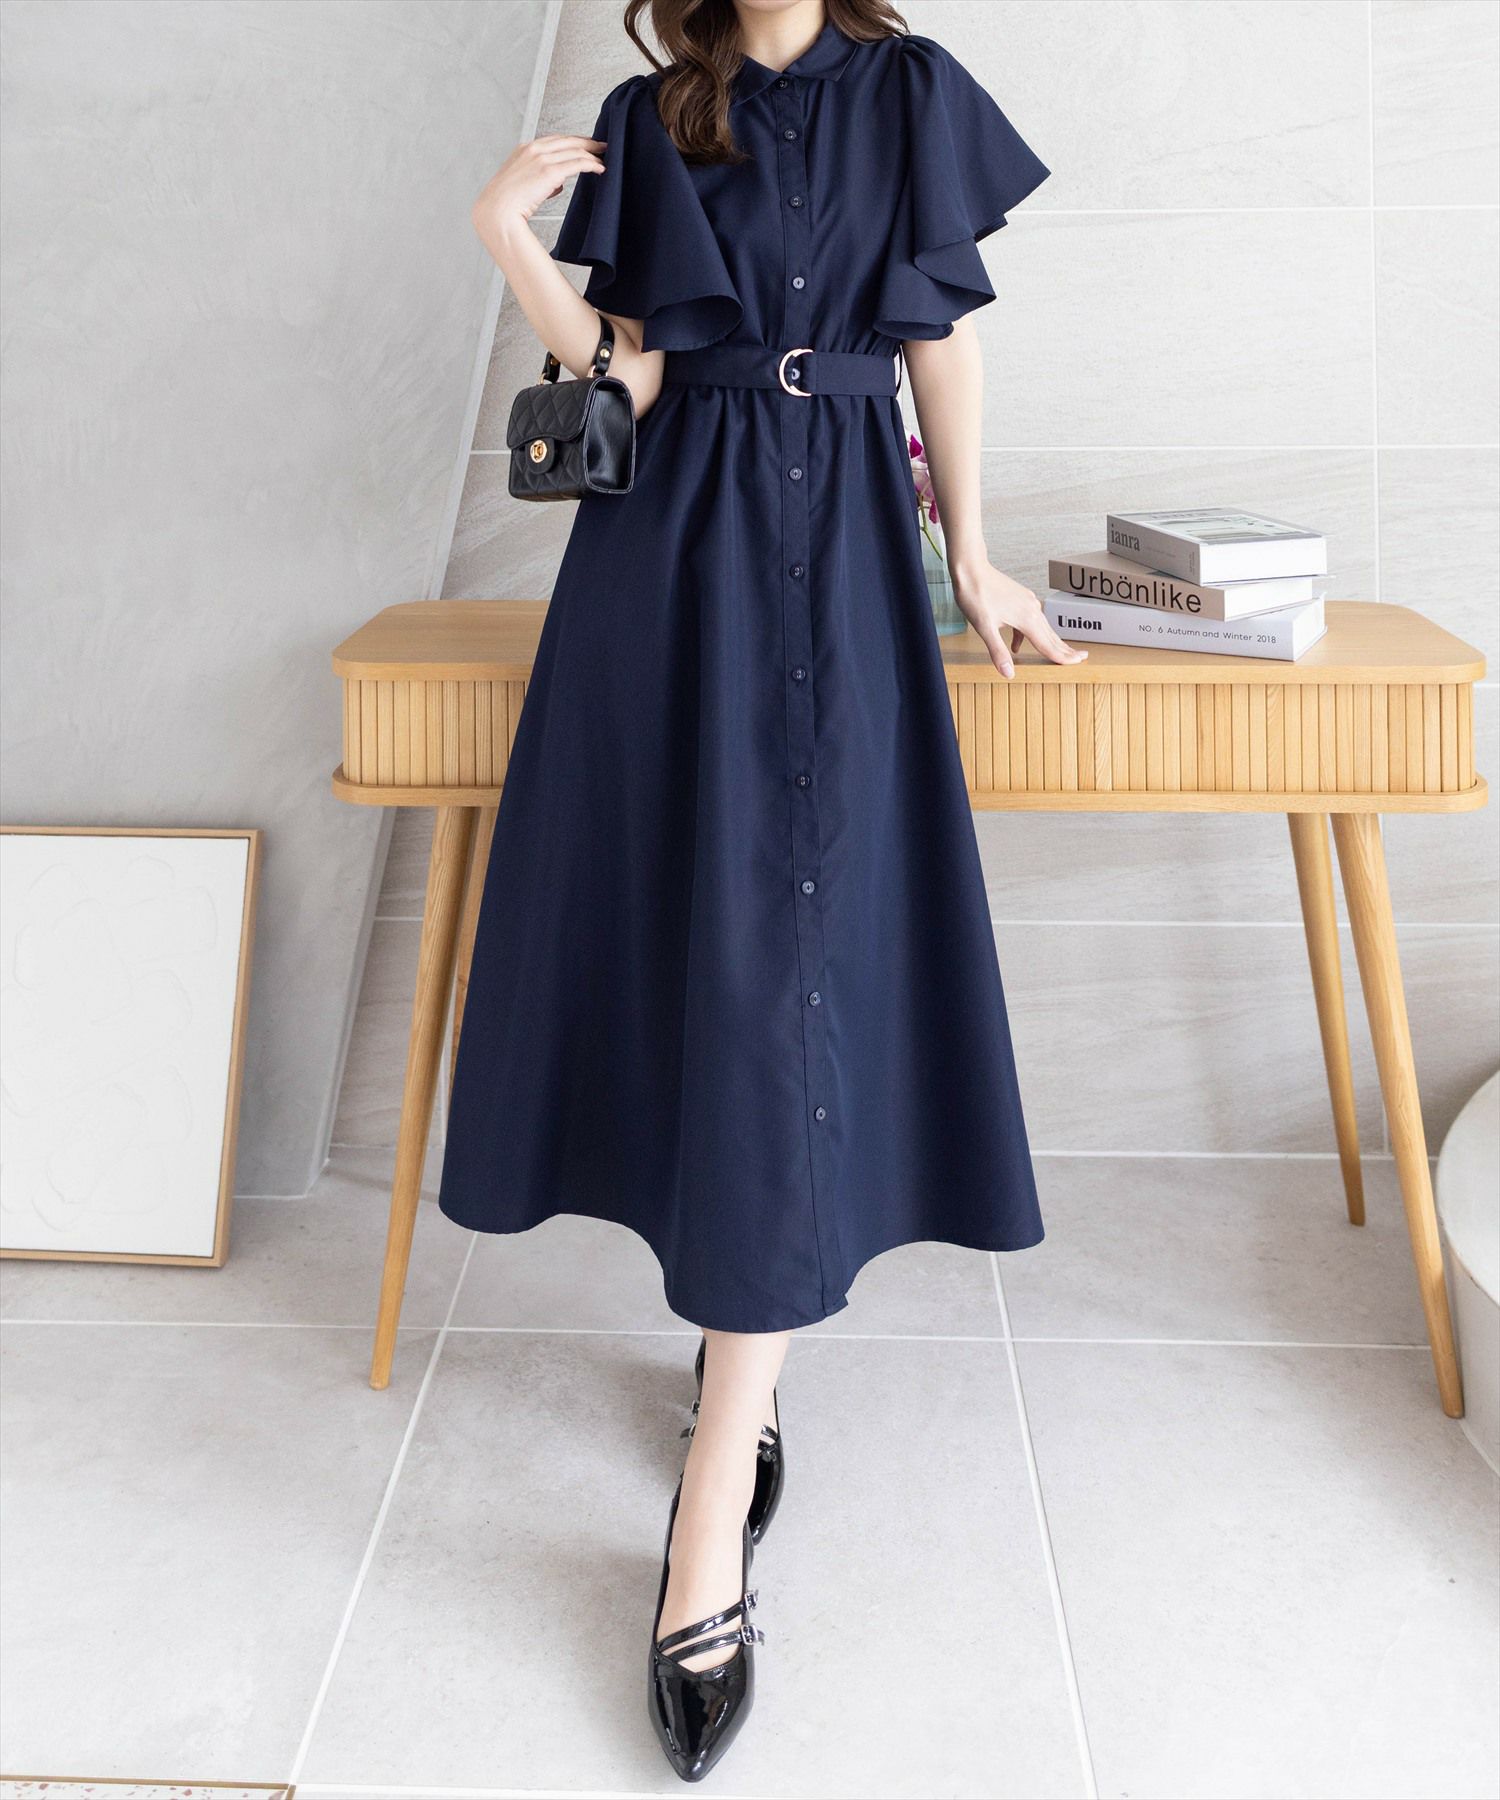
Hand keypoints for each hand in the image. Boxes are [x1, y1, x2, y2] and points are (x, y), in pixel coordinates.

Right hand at [471, 134, 605, 240]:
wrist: (497, 211)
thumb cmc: (506, 203)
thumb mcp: (522, 184)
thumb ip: (541, 179)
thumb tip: (558, 184)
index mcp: (524, 149)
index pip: (555, 139)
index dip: (573, 141)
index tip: (585, 144)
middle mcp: (533, 149)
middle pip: (568, 140)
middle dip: (587, 142)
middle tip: (602, 145)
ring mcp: (541, 158)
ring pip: (575, 150)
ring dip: (592, 154)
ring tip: (604, 158)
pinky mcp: (549, 171)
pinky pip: (577, 163)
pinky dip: (591, 164)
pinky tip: (600, 169)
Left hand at [949, 556, 1087, 679]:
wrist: (971, 569)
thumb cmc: (975, 596)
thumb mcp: (984, 628)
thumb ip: (998, 651)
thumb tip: (1009, 674)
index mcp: (1027, 619)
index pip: (1048, 645)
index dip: (1062, 657)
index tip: (1078, 663)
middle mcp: (1032, 610)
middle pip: (1052, 635)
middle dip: (1066, 649)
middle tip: (1082, 658)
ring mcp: (1028, 602)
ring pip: (1043, 627)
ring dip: (1051, 641)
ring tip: (1060, 652)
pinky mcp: (1021, 598)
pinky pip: (1030, 620)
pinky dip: (1028, 634)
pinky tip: (1016, 643)